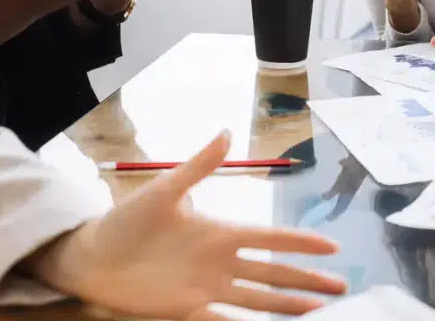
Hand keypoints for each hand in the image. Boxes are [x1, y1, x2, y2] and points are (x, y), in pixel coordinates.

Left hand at [26, 131, 345, 318]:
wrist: (91, 256)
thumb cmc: (126, 221)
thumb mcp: (163, 191)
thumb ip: (198, 167)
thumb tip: (226, 132)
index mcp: (219, 233)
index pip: (270, 239)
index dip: (300, 244)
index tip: (332, 247)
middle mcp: (221, 264)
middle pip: (274, 273)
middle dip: (308, 281)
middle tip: (342, 287)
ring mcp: (206, 289)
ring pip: (258, 300)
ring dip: (288, 307)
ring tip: (320, 312)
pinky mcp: (187, 310)